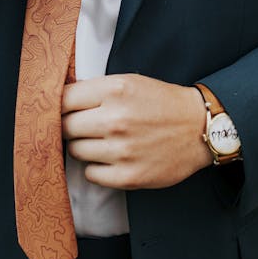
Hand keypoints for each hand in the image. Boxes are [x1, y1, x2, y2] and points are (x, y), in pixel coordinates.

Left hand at [61, 74, 210, 188]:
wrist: (199, 128)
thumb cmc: (160, 103)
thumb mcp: (129, 82)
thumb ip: (95, 90)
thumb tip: (58, 101)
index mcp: (115, 90)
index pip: (64, 99)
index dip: (61, 105)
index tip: (65, 110)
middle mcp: (116, 119)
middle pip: (66, 127)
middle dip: (71, 126)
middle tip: (85, 127)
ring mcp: (122, 150)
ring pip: (75, 151)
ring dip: (84, 147)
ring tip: (103, 142)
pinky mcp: (129, 176)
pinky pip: (90, 174)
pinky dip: (96, 168)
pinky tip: (111, 159)